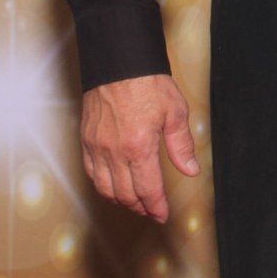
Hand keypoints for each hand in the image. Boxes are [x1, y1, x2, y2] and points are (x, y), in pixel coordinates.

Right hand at [80, 73, 198, 222]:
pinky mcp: (86, 140)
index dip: (156, 206)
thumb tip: (190, 170)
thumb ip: (181, 145)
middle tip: (151, 210)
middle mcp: (114, 152)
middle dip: (140, 207)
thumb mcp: (175, 112)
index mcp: (139, 147)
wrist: (118, 62)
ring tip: (134, 202)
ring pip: (105, 188)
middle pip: (125, 194)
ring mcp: (97, 147)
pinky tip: (112, 186)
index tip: (162, 215)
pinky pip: (91, 173)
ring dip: (120, 200)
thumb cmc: (148, 83)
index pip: (148, 190)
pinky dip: (102, 185)